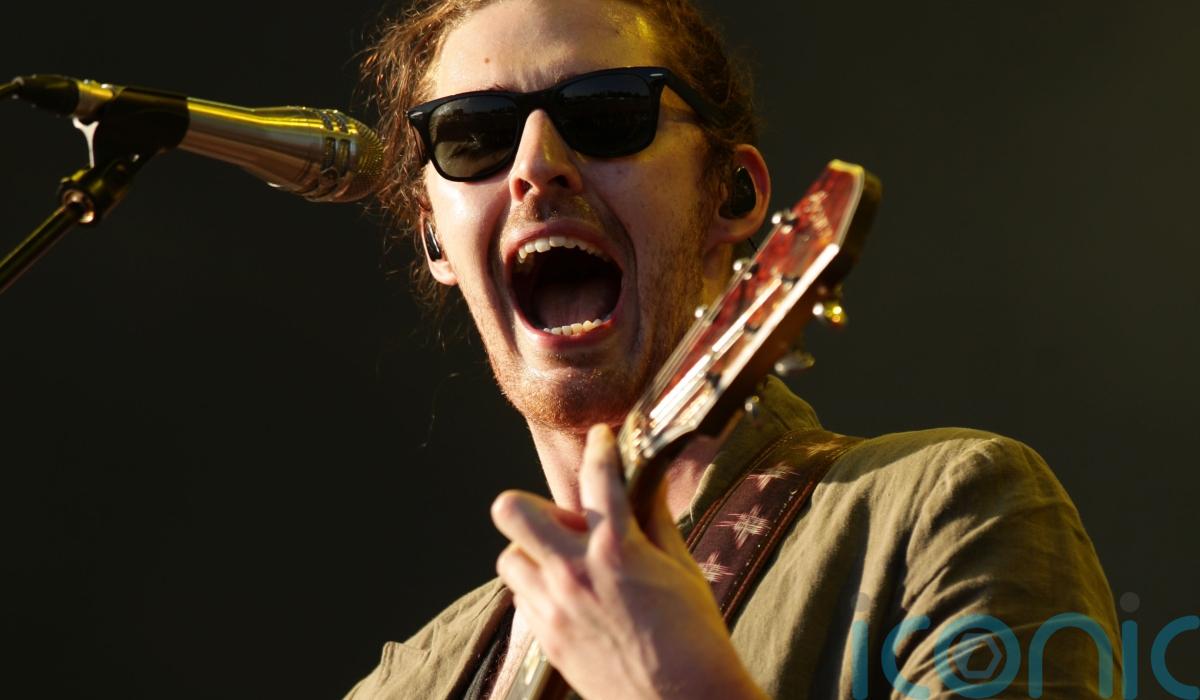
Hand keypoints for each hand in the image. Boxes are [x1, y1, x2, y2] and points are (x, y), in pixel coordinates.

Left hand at [491, 425, 766, 699]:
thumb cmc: (694, 638)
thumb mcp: (682, 569)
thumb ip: (655, 523)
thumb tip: (646, 487)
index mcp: (617, 549)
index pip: (598, 476)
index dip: (602, 446)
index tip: (602, 437)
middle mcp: (575, 573)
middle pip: (511, 511)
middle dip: (533, 506)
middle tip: (567, 522)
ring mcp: (554, 609)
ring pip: (510, 558)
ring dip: (534, 555)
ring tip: (569, 567)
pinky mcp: (546, 640)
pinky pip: (522, 600)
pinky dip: (541, 592)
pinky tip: (574, 601)